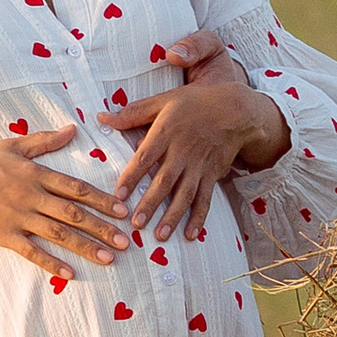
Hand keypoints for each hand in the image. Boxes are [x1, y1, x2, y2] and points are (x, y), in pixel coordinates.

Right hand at [0, 126, 134, 283]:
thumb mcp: (11, 146)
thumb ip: (44, 140)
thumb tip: (73, 129)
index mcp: (35, 174)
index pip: (76, 187)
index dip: (101, 198)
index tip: (122, 209)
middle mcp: (31, 196)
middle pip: (74, 213)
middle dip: (102, 227)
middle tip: (127, 241)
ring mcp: (18, 217)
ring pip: (59, 233)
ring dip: (85, 246)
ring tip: (109, 258)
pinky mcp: (5, 236)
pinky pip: (32, 252)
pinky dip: (51, 263)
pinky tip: (69, 274)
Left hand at [113, 33, 291, 241]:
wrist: (235, 109)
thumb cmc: (194, 103)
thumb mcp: (162, 101)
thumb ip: (132, 113)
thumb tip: (101, 116)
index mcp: (166, 133)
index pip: (145, 158)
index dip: (131, 177)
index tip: (117, 196)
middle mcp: (182, 152)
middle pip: (164, 181)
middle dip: (150, 204)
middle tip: (136, 224)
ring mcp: (199, 165)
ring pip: (185, 194)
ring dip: (173, 216)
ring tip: (160, 236)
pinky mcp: (213, 174)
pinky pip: (206, 198)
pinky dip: (199, 217)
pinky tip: (190, 235)